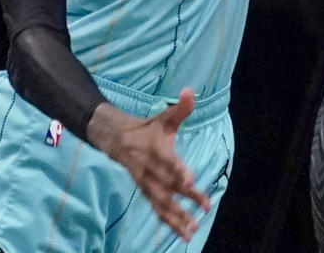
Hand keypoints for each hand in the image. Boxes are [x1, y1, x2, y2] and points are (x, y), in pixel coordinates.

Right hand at [89, 89, 209, 239]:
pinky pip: (157, 210)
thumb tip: (190, 91)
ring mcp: (148, 184)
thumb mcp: (165, 116)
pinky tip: (182, 234)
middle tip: (204, 206)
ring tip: (193, 230)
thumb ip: (180, 107)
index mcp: (157, 150)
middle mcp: (151, 170)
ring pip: (163, 203)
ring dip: (178, 217)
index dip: (179, 171)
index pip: (168, 162)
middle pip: (170, 185)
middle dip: (187, 197)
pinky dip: (168, 222)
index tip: (191, 180)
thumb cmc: (149, 129)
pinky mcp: (146, 193)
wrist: (118, 141)